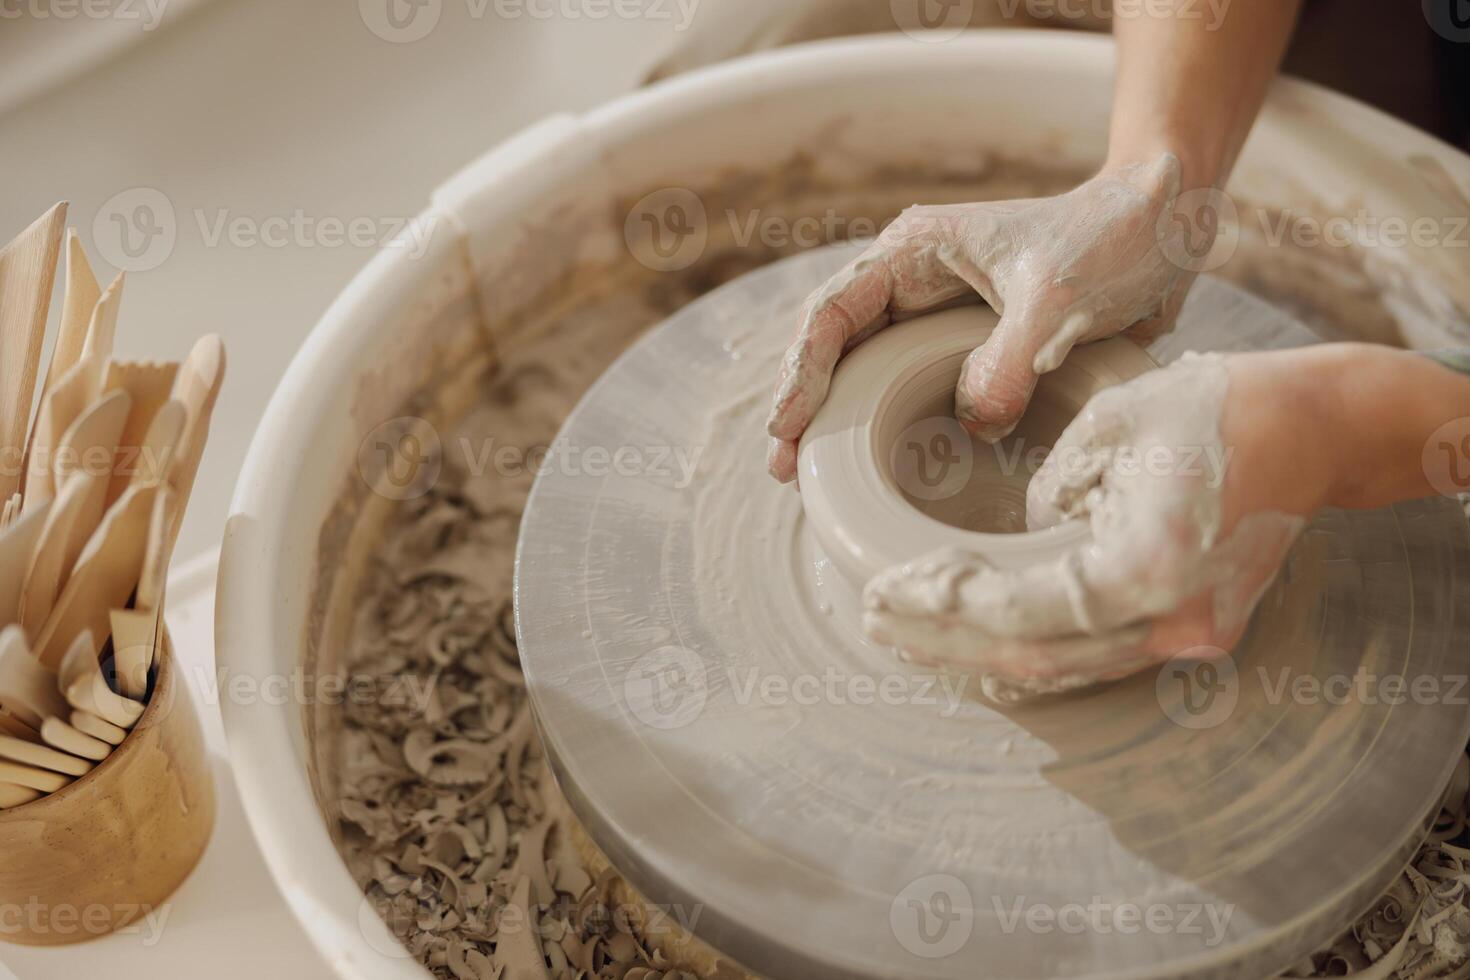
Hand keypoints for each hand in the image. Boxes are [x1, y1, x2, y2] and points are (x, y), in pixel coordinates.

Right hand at [766, 153, 1197, 481]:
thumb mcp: (1058, 300)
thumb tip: (972, 426)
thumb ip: (1007, 362)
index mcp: (914, 250)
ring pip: (864, 373)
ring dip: (835, 422)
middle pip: (833, 347)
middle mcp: (913, 283)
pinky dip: (886, 428)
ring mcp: (937, 319)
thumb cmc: (1111, 239)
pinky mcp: (968, 351)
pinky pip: (911, 392)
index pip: (833, 311)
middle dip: (803, 405)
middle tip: (782, 470)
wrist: (1167, 232)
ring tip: (805, 479)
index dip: (801, 371)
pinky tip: (872, 468)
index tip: (786, 427)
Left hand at [862, 350, 1341, 693]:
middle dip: (943, 642)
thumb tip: (1018, 540)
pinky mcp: (1190, 629)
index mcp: (1147, 569)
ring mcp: (1187, 637)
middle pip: (1032, 657)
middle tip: (875, 620)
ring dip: (979, 653)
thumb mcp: (1109, 426)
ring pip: (1062, 667)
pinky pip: (1094, 653)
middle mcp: (1170, 623)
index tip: (883, 591)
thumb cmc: (1215, 410)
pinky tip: (977, 645)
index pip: (1018, 610)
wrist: (1315, 429)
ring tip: (907, 633)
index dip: (942, 607)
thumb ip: (1047, 494)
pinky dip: (1031, 649)